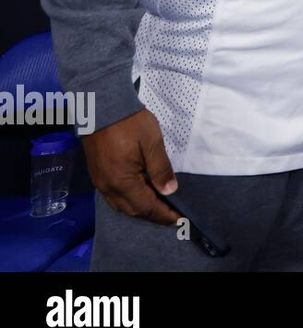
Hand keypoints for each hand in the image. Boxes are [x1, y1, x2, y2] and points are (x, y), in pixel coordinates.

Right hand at [81, 108, 180, 224]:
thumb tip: (170, 191)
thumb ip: (161, 168)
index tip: (180, 220)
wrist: (101, 107)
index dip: (163, 215)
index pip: (146, 207)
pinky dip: (129, 201)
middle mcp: (108, 187)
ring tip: (159, 208)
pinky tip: (140, 196)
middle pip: (133, 210)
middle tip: (172, 216)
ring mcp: (100, 182)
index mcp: (122, 181)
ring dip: (141, 210)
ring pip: (122, 205)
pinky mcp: (97, 174)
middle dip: (153, 215)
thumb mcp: (152, 143)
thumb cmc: (130, 123)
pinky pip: (114, 197)